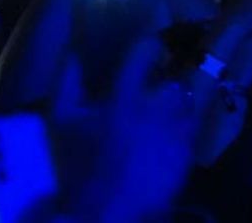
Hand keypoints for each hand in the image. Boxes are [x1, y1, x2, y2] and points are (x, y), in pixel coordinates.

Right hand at [53, 36, 195, 222]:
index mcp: (126, 98)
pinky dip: (181, 135)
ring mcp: (176, 135)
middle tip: (157, 91)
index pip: (144, 54)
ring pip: (186, 109)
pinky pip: (189, 135)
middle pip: (173, 84)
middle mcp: (158, 111)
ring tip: (165, 119)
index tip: (149, 45)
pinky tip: (167, 144)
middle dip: (166, 86)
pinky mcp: (186, 158)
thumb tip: (72, 54)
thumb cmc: (80, 165)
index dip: (148, 46)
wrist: (107, 210)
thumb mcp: (62, 121)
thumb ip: (66, 83)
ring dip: (177, 110)